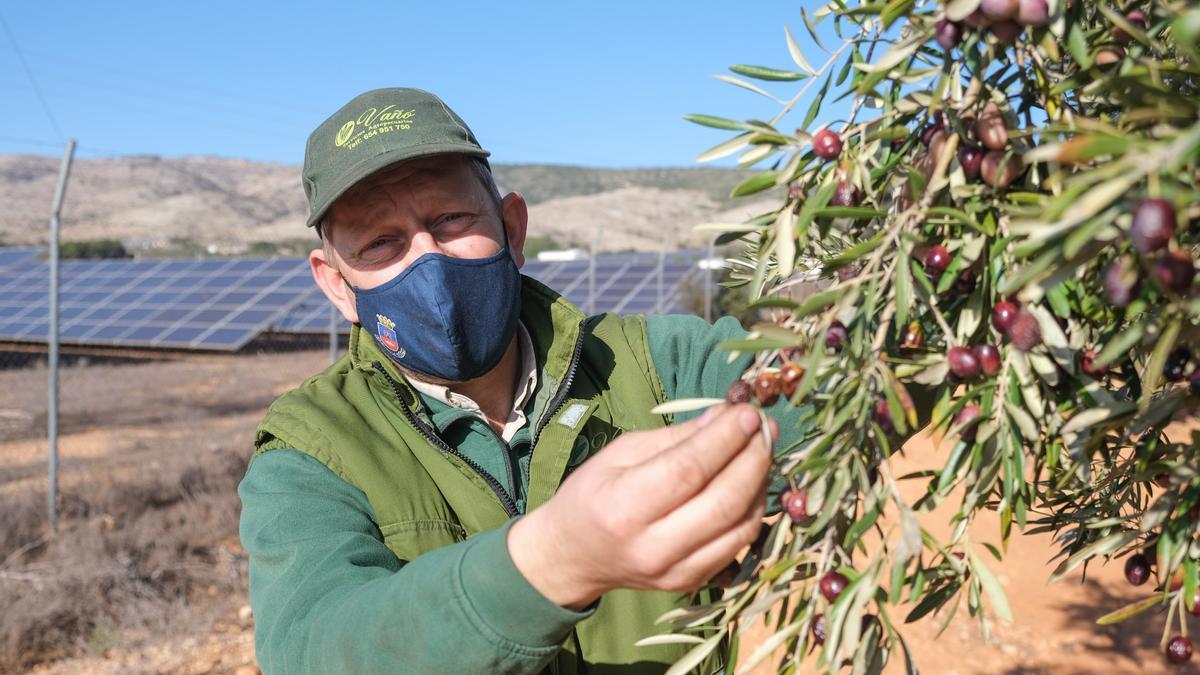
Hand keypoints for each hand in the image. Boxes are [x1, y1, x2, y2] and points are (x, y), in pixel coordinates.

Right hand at [508, 404, 775, 609]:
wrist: (572, 556)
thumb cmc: (592, 494)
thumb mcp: (621, 453)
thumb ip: (675, 438)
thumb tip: (725, 415)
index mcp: (624, 507)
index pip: (688, 469)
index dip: (725, 439)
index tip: (748, 412)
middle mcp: (653, 546)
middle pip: (724, 500)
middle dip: (753, 458)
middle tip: (765, 427)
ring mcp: (677, 571)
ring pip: (741, 525)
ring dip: (760, 483)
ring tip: (762, 449)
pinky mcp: (694, 581)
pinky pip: (740, 544)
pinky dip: (754, 509)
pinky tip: (752, 482)